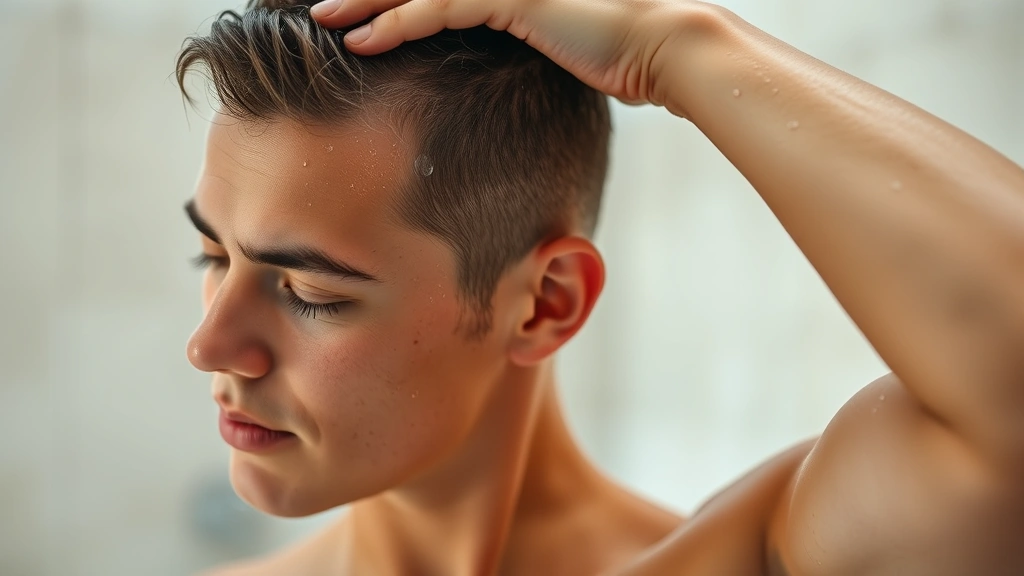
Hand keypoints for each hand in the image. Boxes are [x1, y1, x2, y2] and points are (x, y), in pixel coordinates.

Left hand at [310, 0, 703, 109]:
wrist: (662, 46)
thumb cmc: (621, 52)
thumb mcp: (563, 42)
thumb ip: (527, 37)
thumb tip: (514, 61)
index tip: (361, 11)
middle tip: (324, 4)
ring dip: (365, 1)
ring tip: (324, 18)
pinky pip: (438, 8)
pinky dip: (395, 24)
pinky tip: (362, 40)